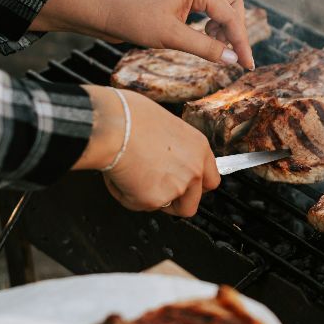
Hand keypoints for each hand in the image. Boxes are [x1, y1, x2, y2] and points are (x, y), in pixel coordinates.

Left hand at [34, 0, 253, 69]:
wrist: (106, 13)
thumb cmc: (134, 21)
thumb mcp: (171, 38)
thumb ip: (205, 48)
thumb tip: (233, 58)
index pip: (230, 14)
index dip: (241, 41)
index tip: (247, 64)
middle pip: (232, 3)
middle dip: (236, 29)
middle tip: (231, 55)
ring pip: (222, 5)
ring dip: (224, 28)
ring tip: (216, 48)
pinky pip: (208, 9)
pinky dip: (212, 25)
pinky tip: (204, 39)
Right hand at [73, 86, 220, 217]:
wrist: (113, 126)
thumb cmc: (131, 116)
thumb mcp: (166, 125)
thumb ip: (175, 148)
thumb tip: (164, 157)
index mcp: (199, 148)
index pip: (211, 180)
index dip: (194, 187)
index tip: (182, 186)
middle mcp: (194, 169)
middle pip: (193, 202)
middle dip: (175, 201)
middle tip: (156, 189)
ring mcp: (177, 187)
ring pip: (167, 208)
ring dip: (151, 200)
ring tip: (133, 179)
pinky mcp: (155, 199)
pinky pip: (140, 206)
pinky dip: (127, 197)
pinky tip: (120, 177)